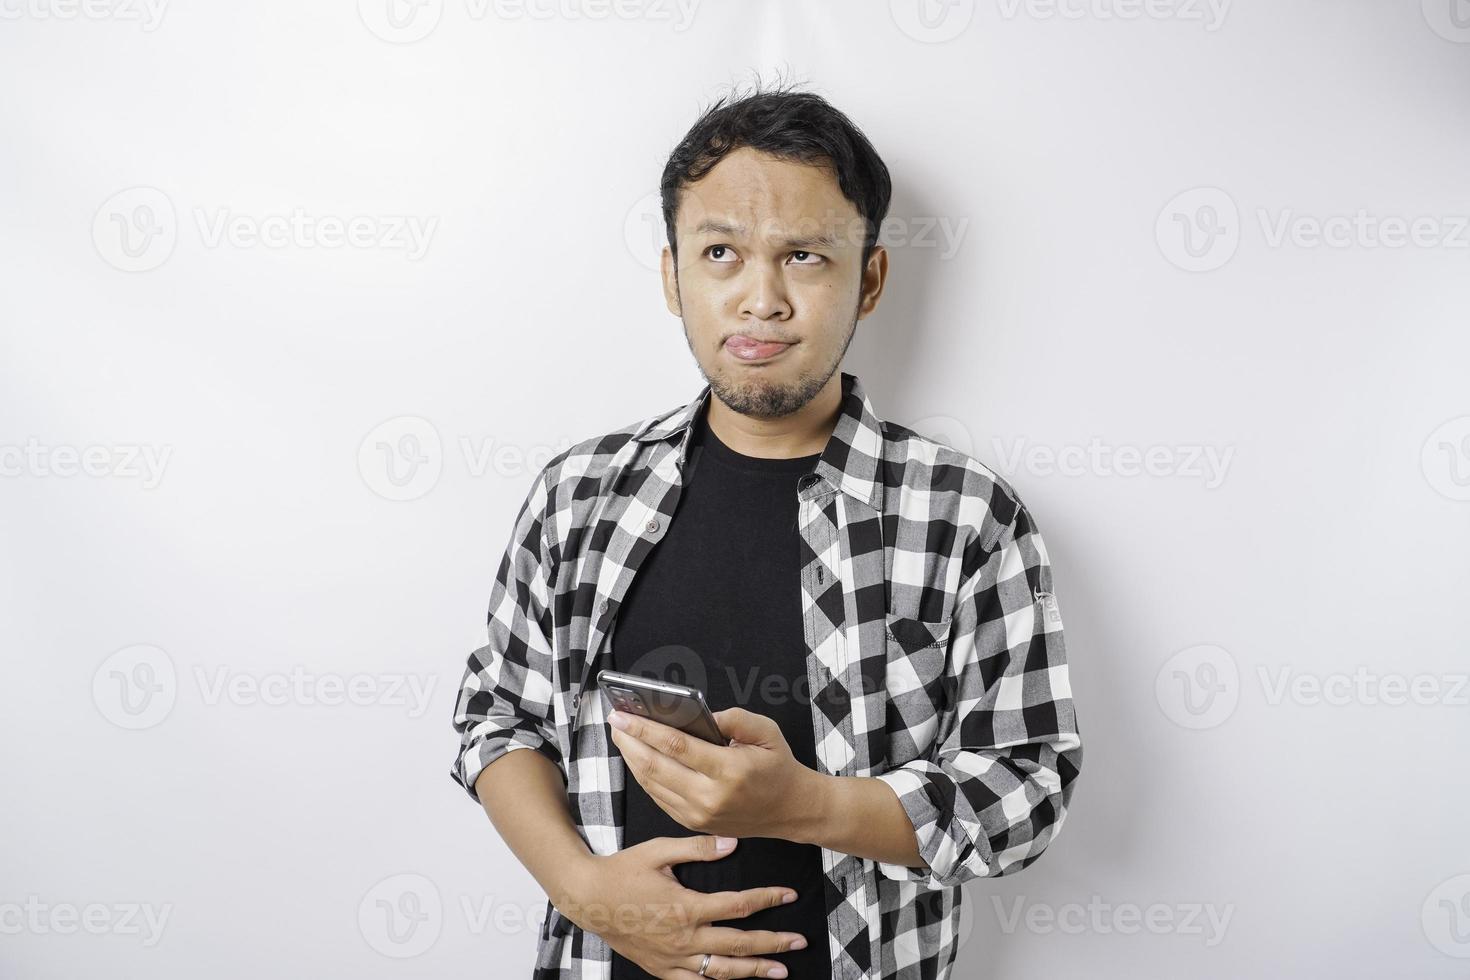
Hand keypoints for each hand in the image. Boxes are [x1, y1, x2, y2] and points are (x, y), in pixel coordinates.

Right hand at [565, 834, 806, 978]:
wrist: (588, 898)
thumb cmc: (623, 870)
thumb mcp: (658, 850)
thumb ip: (698, 848)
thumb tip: (733, 844)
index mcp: (686, 906)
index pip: (739, 904)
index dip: (768, 898)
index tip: (789, 895)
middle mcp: (683, 937)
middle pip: (739, 944)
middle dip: (773, 943)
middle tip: (799, 942)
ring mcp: (673, 958)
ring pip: (722, 971)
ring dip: (754, 971)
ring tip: (780, 971)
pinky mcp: (662, 970)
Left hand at [608, 706, 820, 840]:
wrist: (790, 810)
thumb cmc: (777, 766)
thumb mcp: (767, 731)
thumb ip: (734, 717)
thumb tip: (698, 712)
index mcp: (729, 771)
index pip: (676, 746)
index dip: (644, 729)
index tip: (623, 715)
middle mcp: (709, 797)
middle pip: (655, 767)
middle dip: (629, 742)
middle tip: (614, 721)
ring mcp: (698, 814)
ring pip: (652, 784)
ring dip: (631, 759)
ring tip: (621, 736)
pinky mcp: (692, 823)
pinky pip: (659, 797)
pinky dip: (644, 776)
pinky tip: (637, 758)